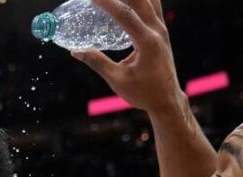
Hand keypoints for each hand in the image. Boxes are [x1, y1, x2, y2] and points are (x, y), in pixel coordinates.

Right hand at [72, 0, 182, 115]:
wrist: (167, 100)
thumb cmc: (144, 93)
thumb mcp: (118, 80)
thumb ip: (97, 63)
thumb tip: (75, 51)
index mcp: (148, 43)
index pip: (125, 15)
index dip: (107, 2)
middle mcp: (158, 31)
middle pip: (140, 0)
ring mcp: (162, 28)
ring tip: (111, 0)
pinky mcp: (161, 30)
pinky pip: (151, 6)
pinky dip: (139, 1)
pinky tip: (125, 2)